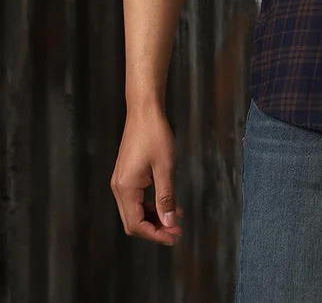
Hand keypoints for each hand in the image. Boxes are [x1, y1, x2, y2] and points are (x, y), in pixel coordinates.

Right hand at [110, 103, 184, 245]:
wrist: (144, 111)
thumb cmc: (155, 135)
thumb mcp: (165, 167)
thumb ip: (166, 197)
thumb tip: (168, 223)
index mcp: (126, 188)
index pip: (136, 224)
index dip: (155, 234)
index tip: (174, 236)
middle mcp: (119, 188)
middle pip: (133, 221)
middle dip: (155, 228)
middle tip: (176, 230)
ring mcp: (121, 181)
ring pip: (134, 211)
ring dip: (153, 217)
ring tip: (175, 216)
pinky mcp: (126, 175)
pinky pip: (136, 199)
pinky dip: (150, 205)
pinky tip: (166, 202)